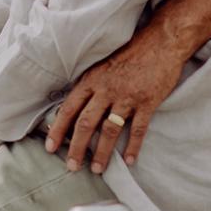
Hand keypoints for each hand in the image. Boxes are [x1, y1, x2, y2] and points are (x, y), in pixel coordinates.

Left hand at [46, 30, 188, 173]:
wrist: (161, 41)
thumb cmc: (129, 52)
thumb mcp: (102, 65)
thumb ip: (89, 86)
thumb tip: (72, 108)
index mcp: (92, 80)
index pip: (69, 109)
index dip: (58, 130)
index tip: (50, 148)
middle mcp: (106, 90)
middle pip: (86, 123)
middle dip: (76, 148)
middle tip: (71, 167)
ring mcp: (128, 97)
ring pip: (110, 130)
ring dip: (102, 152)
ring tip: (97, 169)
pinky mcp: (148, 102)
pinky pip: (138, 129)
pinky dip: (133, 146)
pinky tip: (129, 160)